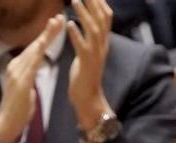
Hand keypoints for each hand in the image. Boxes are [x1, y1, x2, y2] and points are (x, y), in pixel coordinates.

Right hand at [0, 14, 62, 142]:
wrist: (7, 124)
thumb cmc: (18, 109)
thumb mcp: (27, 88)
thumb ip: (30, 75)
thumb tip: (36, 67)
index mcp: (17, 67)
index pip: (33, 48)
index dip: (44, 36)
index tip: (55, 24)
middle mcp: (15, 66)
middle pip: (34, 45)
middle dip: (47, 31)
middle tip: (59, 18)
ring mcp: (16, 73)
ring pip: (33, 50)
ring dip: (45, 36)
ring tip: (56, 24)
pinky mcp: (20, 81)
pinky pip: (32, 64)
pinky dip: (39, 51)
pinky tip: (45, 43)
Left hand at [65, 0, 113, 134]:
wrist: (88, 99)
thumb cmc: (86, 76)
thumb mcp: (90, 53)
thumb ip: (90, 38)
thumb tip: (88, 24)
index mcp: (103, 42)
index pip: (106, 17)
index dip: (100, 3)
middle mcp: (102, 46)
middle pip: (101, 18)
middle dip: (93, 2)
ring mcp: (96, 54)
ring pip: (92, 29)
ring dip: (84, 13)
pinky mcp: (86, 63)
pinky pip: (82, 46)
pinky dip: (76, 34)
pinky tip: (69, 24)